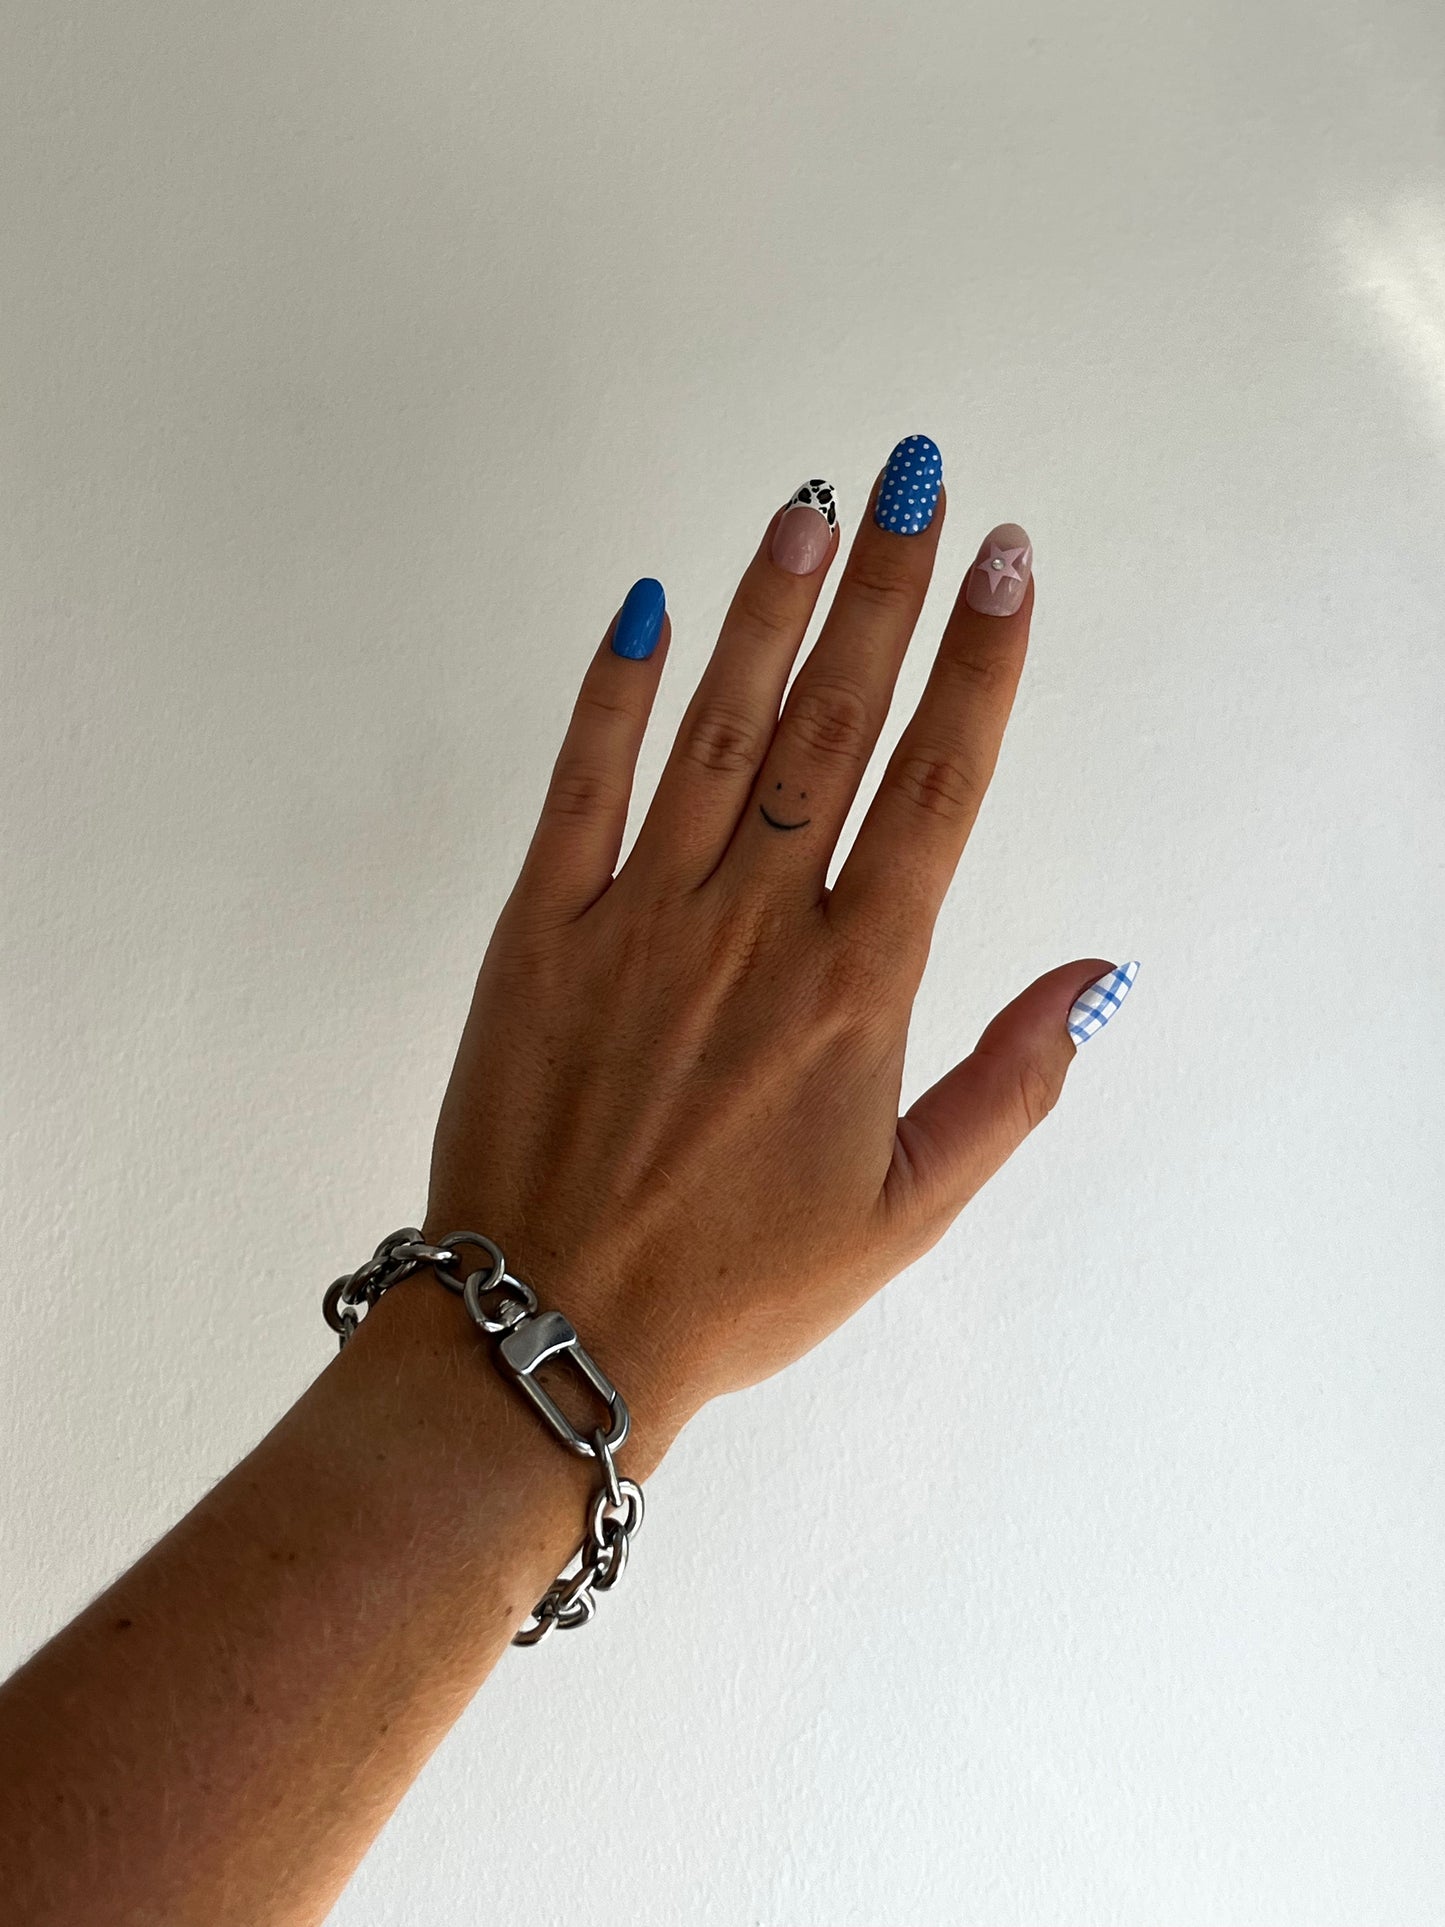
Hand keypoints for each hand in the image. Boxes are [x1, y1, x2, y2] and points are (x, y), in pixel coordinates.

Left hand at [422, 442, 1132, 1469]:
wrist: (555, 1331)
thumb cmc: (738, 1284)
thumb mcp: (907, 1211)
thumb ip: (1009, 1085)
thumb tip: (1097, 975)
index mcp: (853, 990)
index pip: (937, 788)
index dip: (979, 664)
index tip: (1005, 563)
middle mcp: (753, 929)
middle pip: (836, 726)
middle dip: (887, 591)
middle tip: (919, 481)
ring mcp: (638, 919)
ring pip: (719, 729)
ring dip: (771, 610)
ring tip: (813, 508)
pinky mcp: (538, 930)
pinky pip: (580, 785)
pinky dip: (612, 692)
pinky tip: (648, 608)